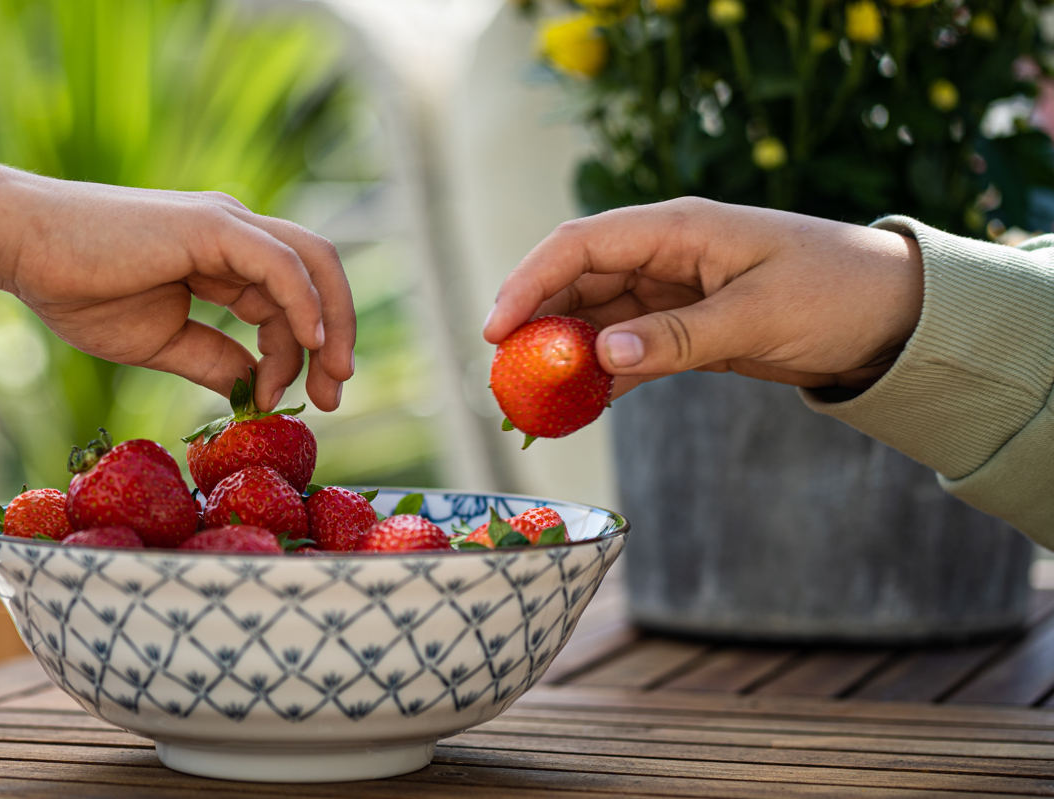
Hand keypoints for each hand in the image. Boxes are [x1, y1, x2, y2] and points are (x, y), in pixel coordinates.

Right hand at [0, 180, 355, 411]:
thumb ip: (213, 360)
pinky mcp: (212, 226)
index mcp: (225, 259)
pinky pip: (280, 264)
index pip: (289, 302)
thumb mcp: (161, 341)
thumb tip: (256, 389)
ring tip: (331, 375)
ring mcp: (227, 224)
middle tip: (334, 395)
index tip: (282, 402)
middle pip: (319, 275)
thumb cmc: (77, 289)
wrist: (20, 246)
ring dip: (335, 322)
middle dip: (338, 336)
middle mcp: (236, 234)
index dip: (299, 354)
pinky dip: (303, 303)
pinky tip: (310, 344)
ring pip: (312, 263)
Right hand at [482, 197, 923, 398]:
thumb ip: (680, 337)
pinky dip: (601, 377)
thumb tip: (603, 357)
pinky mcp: (687, 330)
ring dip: (562, 354)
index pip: (581, 245)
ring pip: (595, 319)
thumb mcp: (760, 315)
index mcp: (679, 229)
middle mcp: (666, 255)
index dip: (530, 282)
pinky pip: (627, 351)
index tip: (497, 330)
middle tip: (504, 375)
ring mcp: (673, 293)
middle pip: (576, 282)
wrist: (897, 316)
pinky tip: (576, 408)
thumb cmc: (838, 293)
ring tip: (529, 399)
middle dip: (535, 323)